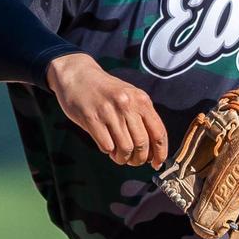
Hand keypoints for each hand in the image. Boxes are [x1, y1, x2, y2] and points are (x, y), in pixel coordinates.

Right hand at [46, 53, 167, 168]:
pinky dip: (109, 151)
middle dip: (139, 159)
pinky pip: (106, 146)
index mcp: (140, 99)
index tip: (157, 163)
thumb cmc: (105, 89)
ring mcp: (109, 111)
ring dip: (123, 158)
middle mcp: (127, 104)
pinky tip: (106, 145)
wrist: (77, 75)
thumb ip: (141, 117)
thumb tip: (152, 149)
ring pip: (125, 148)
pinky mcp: (91, 119)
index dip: (160, 152)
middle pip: (142, 144)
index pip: (158, 132)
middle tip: (133, 161)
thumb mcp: (129, 96)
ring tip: (119, 156)